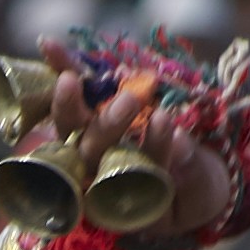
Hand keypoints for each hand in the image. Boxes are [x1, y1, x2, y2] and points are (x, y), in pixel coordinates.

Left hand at [38, 65, 236, 242]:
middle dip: (106, 126)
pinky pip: (73, 91)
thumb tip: (178, 140)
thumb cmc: (196, 192)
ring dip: (68, 102)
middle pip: (89, 154)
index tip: (167, 124)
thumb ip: (190, 171)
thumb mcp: (201, 190)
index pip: (128, 181)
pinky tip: (47, 46)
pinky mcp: (90, 113)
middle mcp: (97, 174)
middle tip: (132, 101)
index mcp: (121, 203)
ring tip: (69, 78)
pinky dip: (63, 67)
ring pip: (72, 126)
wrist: (188, 177)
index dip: (146, 151)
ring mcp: (90, 142)